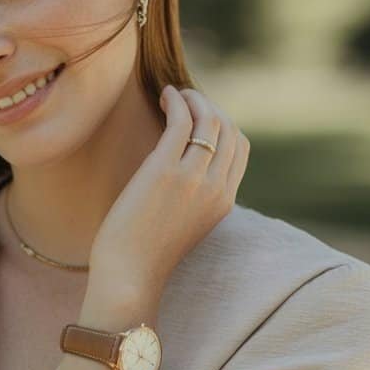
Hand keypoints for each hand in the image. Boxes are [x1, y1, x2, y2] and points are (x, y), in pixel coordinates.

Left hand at [88, 86, 249, 298]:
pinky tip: (164, 96)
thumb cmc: (145, 254)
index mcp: (224, 201)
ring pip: (210, 119)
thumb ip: (193, 196)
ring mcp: (193, 178)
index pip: (239, 147)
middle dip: (209, 106)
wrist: (129, 276)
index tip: (198, 116)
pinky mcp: (166, 170)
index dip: (221, 124)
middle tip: (185, 99)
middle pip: (229, 128)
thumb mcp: (183, 224)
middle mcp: (216, 188)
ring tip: (172, 94)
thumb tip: (180, 167)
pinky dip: (177, 101)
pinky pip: (182, 121)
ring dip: (193, 98)